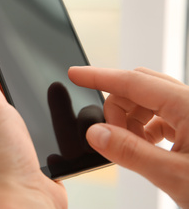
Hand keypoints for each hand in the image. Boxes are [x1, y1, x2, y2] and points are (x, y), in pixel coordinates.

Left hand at [0, 42, 66, 208]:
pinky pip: (41, 126)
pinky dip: (49, 118)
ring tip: (52, 82)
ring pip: (27, 109)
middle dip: (20, 79)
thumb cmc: (1, 160)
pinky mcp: (33, 151)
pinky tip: (59, 111)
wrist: (28, 202)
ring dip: (37, 99)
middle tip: (37, 62)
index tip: (12, 42)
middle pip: (8, 93)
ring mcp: (12, 141)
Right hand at [68, 66, 188, 208]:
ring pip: (148, 101)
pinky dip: (145, 128)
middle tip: (110, 136)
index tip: (75, 73)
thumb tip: (96, 134)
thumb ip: (130, 152)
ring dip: (130, 120)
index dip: (99, 76)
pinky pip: (160, 115)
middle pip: (139, 88)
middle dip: (116, 107)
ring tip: (132, 147)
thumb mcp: (175, 176)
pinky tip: (148, 146)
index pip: (132, 81)